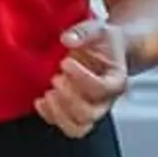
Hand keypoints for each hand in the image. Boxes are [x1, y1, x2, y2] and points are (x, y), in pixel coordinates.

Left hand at [34, 19, 129, 138]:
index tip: (66, 62)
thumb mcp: (99, 29)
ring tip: (48, 93)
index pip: (102, 88)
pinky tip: (41, 100)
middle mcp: (105, 100)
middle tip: (56, 78)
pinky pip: (64, 126)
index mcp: (116, 81)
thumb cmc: (105, 43)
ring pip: (77, 127)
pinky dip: (49, 116)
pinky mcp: (75, 113)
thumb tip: (68, 39)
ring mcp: (91, 110)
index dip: (82, 78)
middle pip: (89, 113)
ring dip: (58, 112)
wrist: (108, 51)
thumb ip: (84, 32)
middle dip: (68, 97)